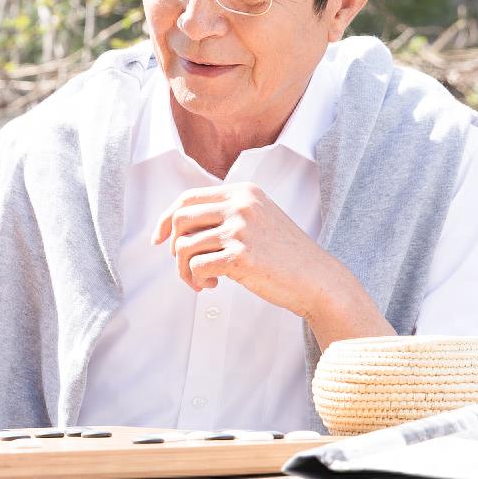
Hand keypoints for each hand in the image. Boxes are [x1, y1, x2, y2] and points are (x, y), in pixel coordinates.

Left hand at [152, 182, 339, 312]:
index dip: (166, 219)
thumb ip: (225, 214)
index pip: (187, 198)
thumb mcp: (258, 220)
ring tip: (201, 280)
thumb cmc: (285, 255)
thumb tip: (176, 225)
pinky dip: (196, 280)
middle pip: (180, 220)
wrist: (318, 279)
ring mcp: (241, 230)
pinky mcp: (241, 257)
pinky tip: (212, 286)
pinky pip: (196, 267)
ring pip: (184, 246)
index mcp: (244, 192)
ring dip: (185, 269)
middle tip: (186, 266)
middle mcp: (241, 205)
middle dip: (174, 247)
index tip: (159, 240)